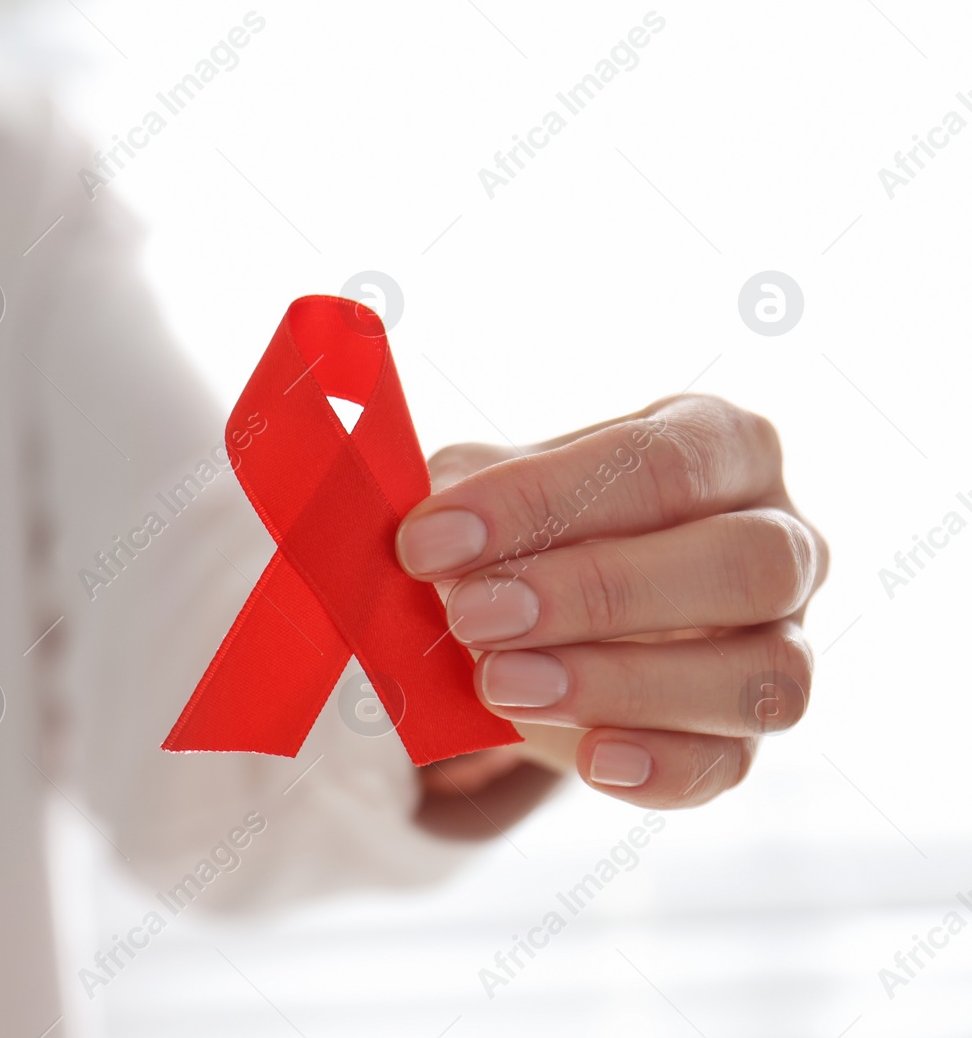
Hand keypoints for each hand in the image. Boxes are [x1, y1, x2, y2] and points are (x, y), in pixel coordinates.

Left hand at [398, 395, 825, 809]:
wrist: (540, 613)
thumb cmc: (526, 526)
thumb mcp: (492, 489)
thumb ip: (462, 498)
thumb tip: (429, 533)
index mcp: (725, 445)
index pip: (661, 461)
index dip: (540, 500)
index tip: (428, 541)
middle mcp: (783, 539)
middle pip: (742, 562)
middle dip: (599, 592)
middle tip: (472, 615)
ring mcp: (785, 643)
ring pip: (761, 673)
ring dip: (623, 683)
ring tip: (502, 686)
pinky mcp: (750, 736)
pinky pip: (732, 764)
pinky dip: (663, 767)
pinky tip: (591, 760)